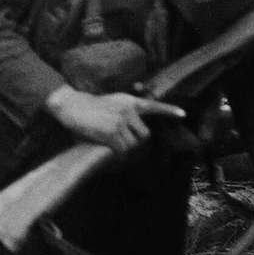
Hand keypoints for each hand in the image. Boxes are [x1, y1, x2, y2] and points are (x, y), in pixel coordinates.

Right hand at [44, 85, 185, 154]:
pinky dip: (115, 153)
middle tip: (119, 140)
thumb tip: (135, 133)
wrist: (70, 104)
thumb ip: (124, 113)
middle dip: (134, 141)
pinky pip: (121, 150)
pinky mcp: (112, 132)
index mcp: (128, 101)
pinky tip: (105, 146)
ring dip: (123, 147)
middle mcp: (128, 110)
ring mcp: (120, 121)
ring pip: (133, 145)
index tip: (183, 114)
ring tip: (108, 140)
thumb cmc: (87, 107)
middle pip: (144, 135)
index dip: (168, 110)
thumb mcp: (110, 103)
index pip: (153, 106)